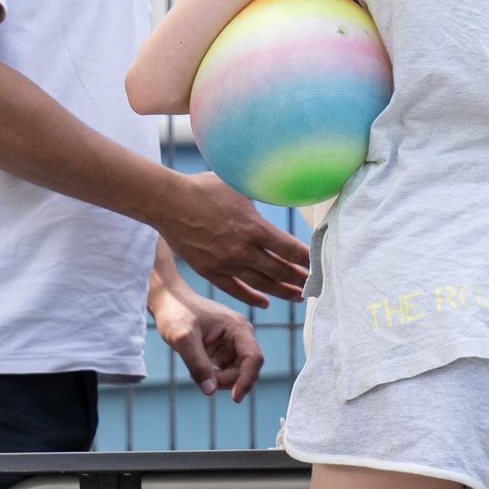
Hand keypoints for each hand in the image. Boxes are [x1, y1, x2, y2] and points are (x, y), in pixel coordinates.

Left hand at [150, 281, 264, 401]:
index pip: (253, 358)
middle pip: (246, 368)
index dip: (247, 380)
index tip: (235, 398)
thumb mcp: (183, 339)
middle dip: (229, 381)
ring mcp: (232, 343)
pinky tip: (196, 371)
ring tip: (196, 372)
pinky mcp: (223, 350)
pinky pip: (226, 371)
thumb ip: (197, 364)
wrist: (167, 301)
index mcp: (237, 327)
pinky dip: (214, 377)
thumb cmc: (176, 313)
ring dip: (220, 380)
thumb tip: (210, 391)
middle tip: (203, 381)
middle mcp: (240, 334)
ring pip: (237, 372)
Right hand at [158, 168, 309, 306]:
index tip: (320, 263)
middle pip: (280, 270)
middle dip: (301, 278)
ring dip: (282, 291)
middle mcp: (243, 250)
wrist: (168, 202)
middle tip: (316, 284)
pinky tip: (266, 302)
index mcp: (254, 228)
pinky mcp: (210, 271)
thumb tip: (282, 190)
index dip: (308, 258)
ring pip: (261, 284)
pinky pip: (236, 290)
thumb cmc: (204, 188)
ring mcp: (226, 264)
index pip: (291, 249)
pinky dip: (252, 298)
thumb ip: (262, 195)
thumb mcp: (240, 186)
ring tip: (299, 296)